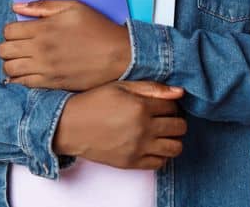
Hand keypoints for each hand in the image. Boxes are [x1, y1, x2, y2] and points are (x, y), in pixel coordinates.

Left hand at [0, 0, 130, 90]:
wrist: (119, 55)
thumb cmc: (98, 29)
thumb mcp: (73, 7)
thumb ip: (42, 5)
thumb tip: (17, 7)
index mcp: (43, 29)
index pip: (8, 31)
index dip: (11, 31)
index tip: (20, 32)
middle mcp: (40, 50)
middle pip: (4, 51)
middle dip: (7, 47)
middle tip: (18, 46)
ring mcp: (45, 69)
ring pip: (10, 69)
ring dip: (11, 63)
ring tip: (21, 60)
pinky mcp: (52, 83)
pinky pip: (23, 85)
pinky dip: (19, 80)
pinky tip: (27, 74)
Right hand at [54, 80, 186, 169]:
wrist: (69, 126)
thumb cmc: (93, 103)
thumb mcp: (119, 87)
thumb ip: (150, 88)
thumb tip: (180, 92)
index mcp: (140, 106)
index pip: (173, 107)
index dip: (170, 105)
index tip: (161, 106)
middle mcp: (143, 128)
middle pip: (179, 127)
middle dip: (175, 121)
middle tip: (163, 120)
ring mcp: (138, 148)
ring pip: (175, 147)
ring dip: (173, 140)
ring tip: (161, 134)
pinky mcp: (131, 163)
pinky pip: (160, 163)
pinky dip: (161, 155)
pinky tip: (151, 146)